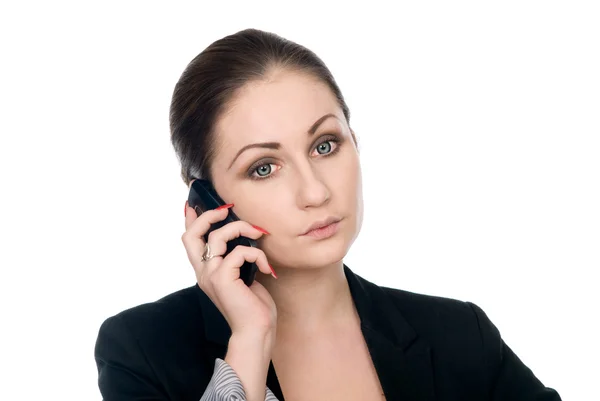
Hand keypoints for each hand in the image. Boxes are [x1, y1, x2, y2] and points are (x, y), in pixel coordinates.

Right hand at [182, 198, 276, 337]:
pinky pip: (239, 252)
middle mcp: (203, 272)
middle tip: (226, 208)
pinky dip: (257, 255)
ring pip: (219, 236)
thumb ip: (236, 257)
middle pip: (192, 234)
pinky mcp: (222, 279)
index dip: (190, 220)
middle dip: (208, 215)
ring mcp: (210, 275)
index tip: (193, 204)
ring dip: (243, 229)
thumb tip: (245, 234)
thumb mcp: (243, 274)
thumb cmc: (253, 304)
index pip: (190, 240)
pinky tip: (266, 268)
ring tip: (259, 234)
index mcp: (206, 270)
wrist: (256, 330)